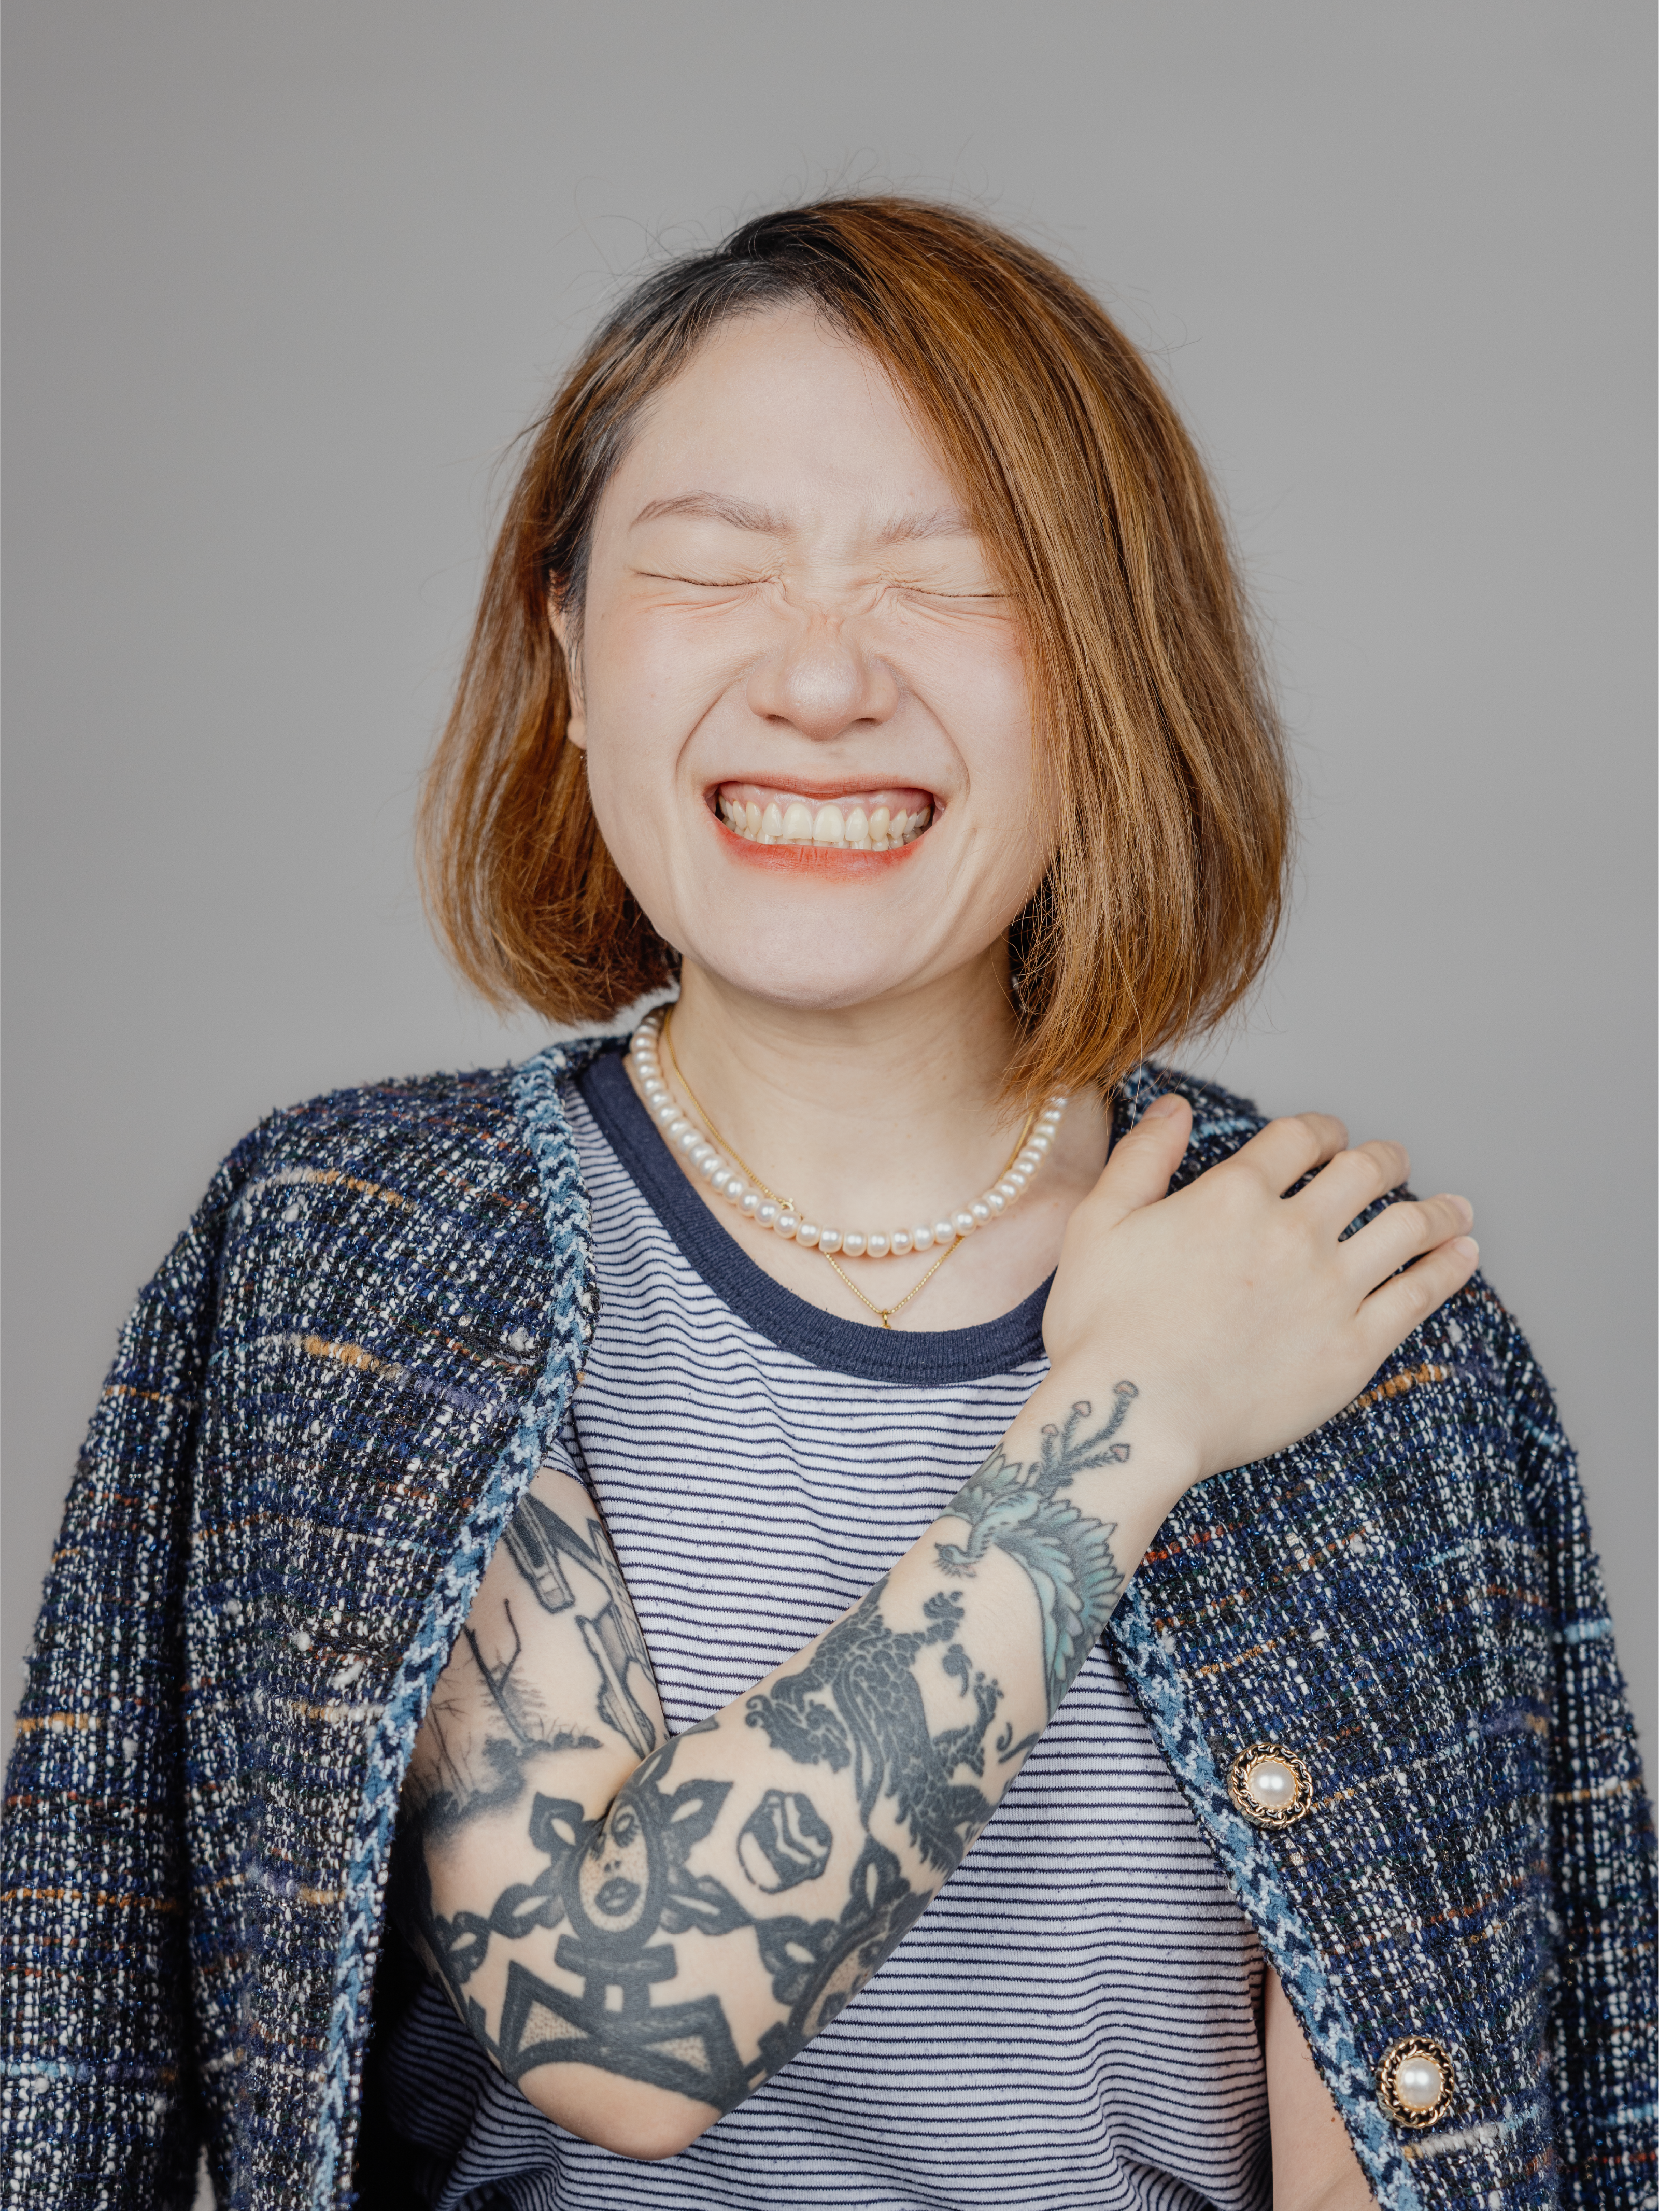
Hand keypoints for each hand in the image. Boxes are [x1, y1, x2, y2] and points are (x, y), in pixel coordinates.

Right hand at [1040, 1097, 1477, 1493]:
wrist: (1135, 1418)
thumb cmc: (1103, 1328)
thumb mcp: (1098, 1225)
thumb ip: (1142, 1158)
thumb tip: (1173, 1107)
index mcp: (1234, 1195)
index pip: (1301, 1137)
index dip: (1322, 1130)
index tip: (1330, 1140)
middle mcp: (1293, 1232)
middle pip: (1364, 1173)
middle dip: (1384, 1160)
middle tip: (1394, 1162)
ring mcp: (1331, 1291)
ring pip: (1406, 1227)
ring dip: (1437, 1210)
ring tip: (1456, 1210)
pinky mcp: (1353, 1349)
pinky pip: (1419, 1296)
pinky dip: (1449, 1268)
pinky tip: (1463, 1255)